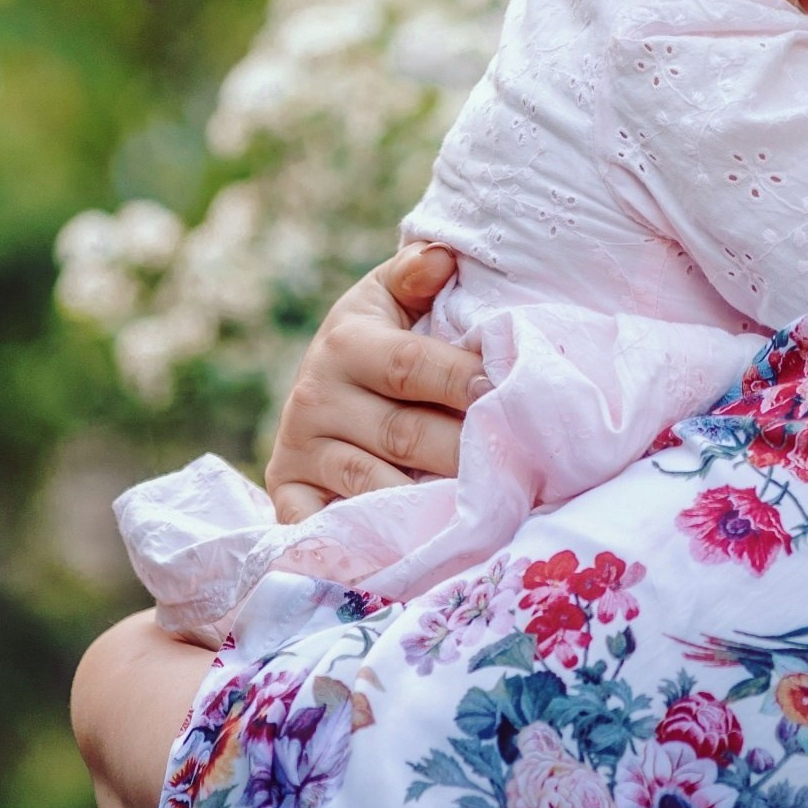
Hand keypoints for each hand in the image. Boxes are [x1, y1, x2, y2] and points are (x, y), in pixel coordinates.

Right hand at [262, 245, 487, 522]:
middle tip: (519, 465)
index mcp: (346, 343)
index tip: (510, 394)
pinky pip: (327, 528)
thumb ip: (416, 275)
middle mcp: (315, 397)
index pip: (411, 365)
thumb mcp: (388, 297)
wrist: (319, 388)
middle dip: (465, 450)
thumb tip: (441, 258)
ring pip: (375, 486)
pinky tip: (417, 549)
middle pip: (404, 432)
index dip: (462, 380)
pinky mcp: (289, 495)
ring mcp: (299, 451)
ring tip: (486, 512)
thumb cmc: (376, 339)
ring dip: (431, 503)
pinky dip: (368, 543)